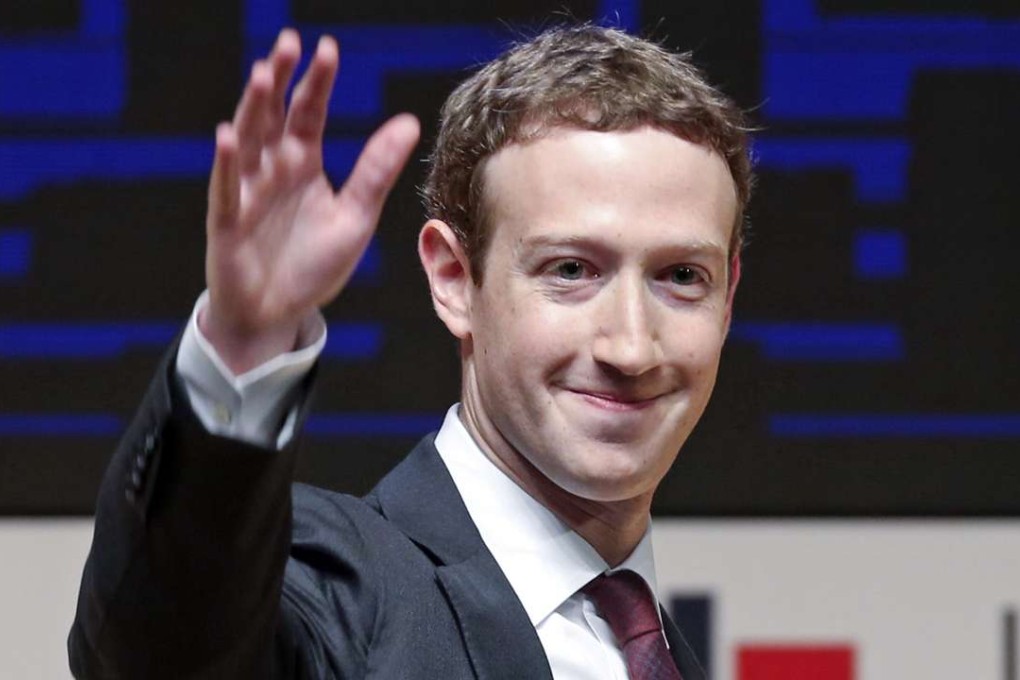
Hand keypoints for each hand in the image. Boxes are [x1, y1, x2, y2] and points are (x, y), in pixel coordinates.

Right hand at [202, 29, 419, 373]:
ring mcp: (247, 191)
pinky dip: (228, 164)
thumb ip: (376, 171)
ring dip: (253, 109)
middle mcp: (273, 169)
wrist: (277, 312)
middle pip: (274, 115)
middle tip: (289, 42)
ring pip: (248, 142)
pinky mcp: (227, 222)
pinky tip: (228, 136)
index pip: (309, 113)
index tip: (326, 48)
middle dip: (281, 80)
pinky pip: (227, 189)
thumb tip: (410, 122)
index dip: (317, 82)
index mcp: (303, 163)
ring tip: (262, 75)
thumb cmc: (312, 264)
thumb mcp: (355, 217)